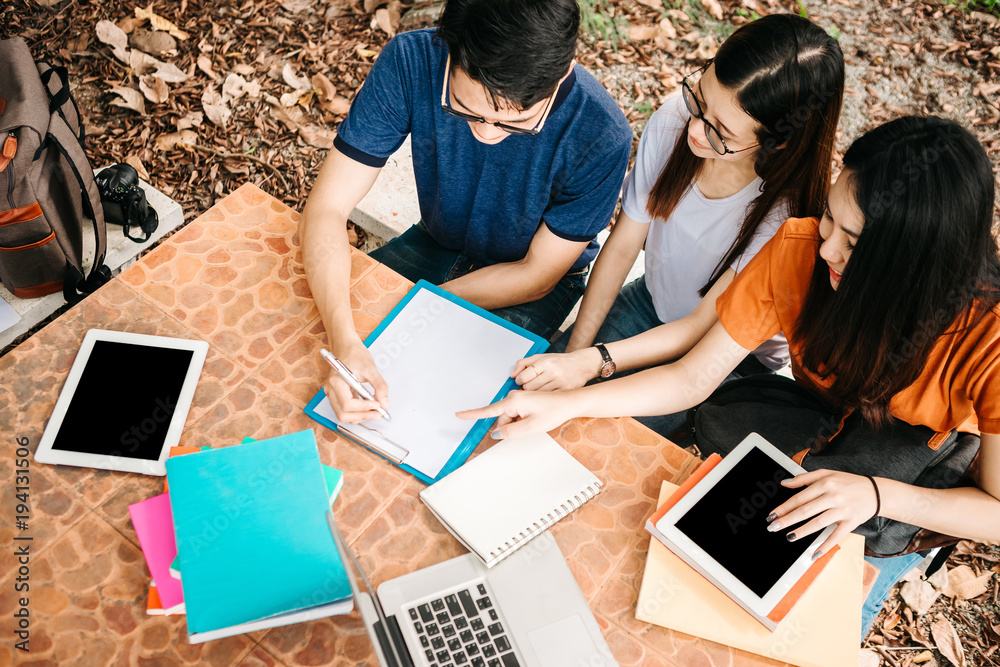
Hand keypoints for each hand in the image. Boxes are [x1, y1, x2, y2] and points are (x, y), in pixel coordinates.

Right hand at [323, 338, 388, 423]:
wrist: (347, 347)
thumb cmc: (355, 354)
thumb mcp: (371, 368)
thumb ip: (379, 386)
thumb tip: (384, 403)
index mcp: (337, 382)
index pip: (347, 404)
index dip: (364, 408)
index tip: (378, 405)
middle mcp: (331, 390)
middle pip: (343, 414)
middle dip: (362, 416)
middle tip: (378, 413)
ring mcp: (332, 394)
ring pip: (343, 415)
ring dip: (359, 417)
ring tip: (374, 410)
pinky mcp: (336, 395)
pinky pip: (345, 410)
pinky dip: (357, 412)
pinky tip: (368, 406)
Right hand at [455, 389, 578, 438]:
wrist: (568, 402)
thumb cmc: (553, 412)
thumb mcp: (530, 427)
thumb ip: (510, 431)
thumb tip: (496, 433)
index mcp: (512, 401)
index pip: (488, 411)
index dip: (472, 414)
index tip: (458, 414)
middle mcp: (513, 397)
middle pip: (502, 418)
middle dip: (512, 427)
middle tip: (531, 427)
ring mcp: (519, 398)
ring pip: (510, 418)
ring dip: (520, 424)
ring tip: (537, 421)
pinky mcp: (524, 400)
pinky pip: (517, 414)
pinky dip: (523, 420)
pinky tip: (536, 419)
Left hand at [512, 348, 601, 391]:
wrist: (582, 364)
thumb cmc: (560, 361)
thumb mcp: (541, 357)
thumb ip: (524, 363)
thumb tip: (512, 375)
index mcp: (546, 362)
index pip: (523, 377)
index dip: (519, 380)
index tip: (521, 381)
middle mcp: (553, 372)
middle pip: (529, 387)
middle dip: (526, 388)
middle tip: (529, 386)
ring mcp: (560, 383)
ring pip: (537, 395)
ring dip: (533, 394)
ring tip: (537, 390)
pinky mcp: (565, 391)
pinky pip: (547, 399)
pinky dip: (543, 399)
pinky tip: (544, 395)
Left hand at [766, 470, 879, 557]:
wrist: (876, 492)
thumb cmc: (848, 482)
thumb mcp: (827, 473)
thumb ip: (804, 478)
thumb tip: (785, 483)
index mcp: (824, 484)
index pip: (799, 498)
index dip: (783, 507)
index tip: (772, 515)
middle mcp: (832, 497)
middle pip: (805, 511)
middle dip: (787, 520)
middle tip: (773, 527)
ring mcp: (842, 511)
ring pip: (818, 523)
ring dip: (802, 532)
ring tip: (789, 537)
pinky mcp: (851, 522)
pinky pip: (836, 536)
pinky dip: (825, 545)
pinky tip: (814, 553)